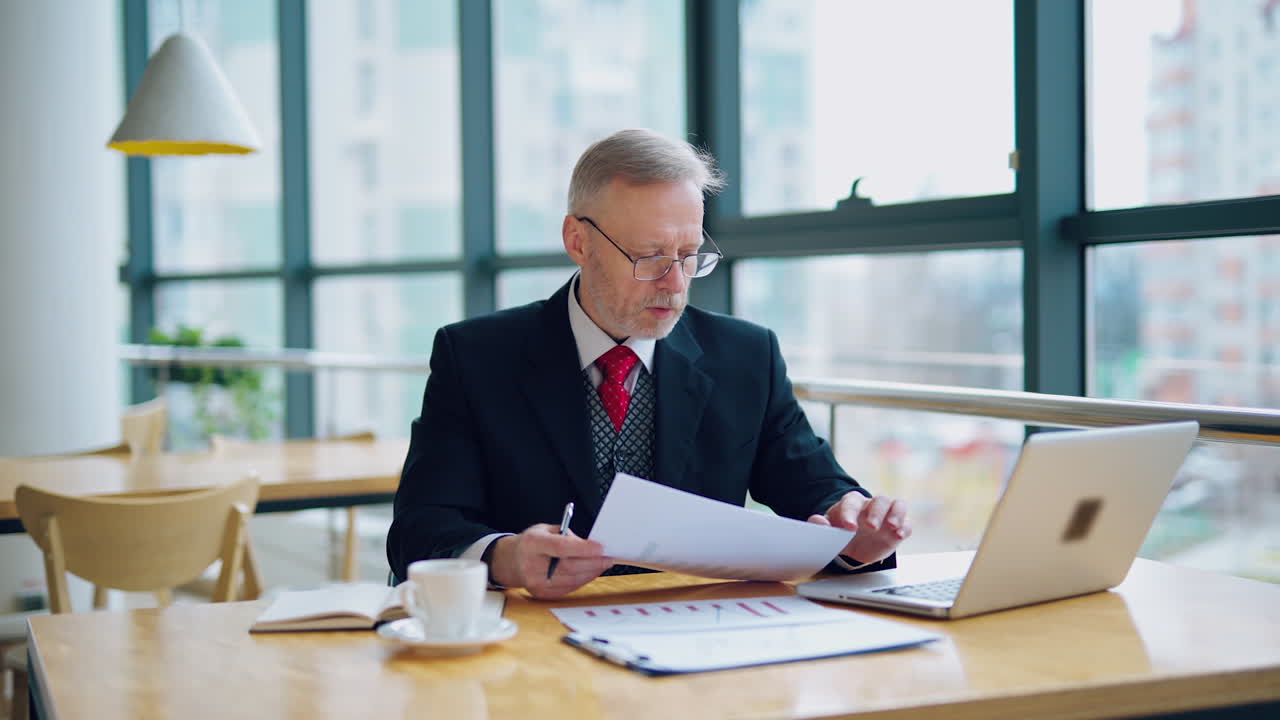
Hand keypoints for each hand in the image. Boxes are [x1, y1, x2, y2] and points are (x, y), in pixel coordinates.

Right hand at [489, 524, 611, 598]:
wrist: (509, 562)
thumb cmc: (530, 543)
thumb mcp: (544, 530)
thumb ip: (566, 535)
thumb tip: (590, 545)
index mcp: (532, 544)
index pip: (560, 547)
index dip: (583, 548)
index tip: (600, 547)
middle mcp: (532, 565)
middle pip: (569, 566)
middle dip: (593, 563)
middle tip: (608, 558)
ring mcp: (535, 582)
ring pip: (571, 580)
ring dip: (591, 573)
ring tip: (602, 565)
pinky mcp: (541, 593)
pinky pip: (568, 588)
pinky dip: (582, 581)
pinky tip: (589, 573)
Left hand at [807, 492, 910, 564]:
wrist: (853, 545)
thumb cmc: (841, 532)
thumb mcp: (828, 530)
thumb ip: (820, 524)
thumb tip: (817, 521)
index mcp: (852, 503)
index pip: (852, 502)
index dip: (850, 513)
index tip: (849, 527)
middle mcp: (871, 505)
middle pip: (879, 500)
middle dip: (876, 512)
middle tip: (871, 527)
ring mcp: (887, 515)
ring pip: (896, 505)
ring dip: (896, 514)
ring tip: (891, 526)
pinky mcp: (898, 527)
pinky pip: (906, 522)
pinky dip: (905, 527)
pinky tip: (899, 535)